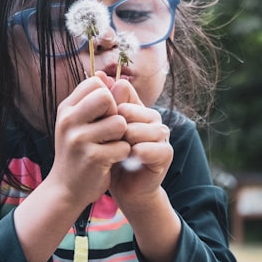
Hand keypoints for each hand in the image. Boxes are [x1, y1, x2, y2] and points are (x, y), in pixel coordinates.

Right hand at [47, 74, 130, 209]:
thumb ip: (92, 101)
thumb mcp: (77, 123)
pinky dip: (122, 154)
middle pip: (106, 97)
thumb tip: (109, 76)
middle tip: (110, 129)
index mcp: (66, 109)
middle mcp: (69, 121)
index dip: (106, 96)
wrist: (65, 189)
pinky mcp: (93, 158)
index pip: (95, 83)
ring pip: (119, 122)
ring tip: (111, 145)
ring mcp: (79, 139)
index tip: (103, 114)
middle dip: (115, 112)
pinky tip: (111, 160)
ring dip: (122, 136)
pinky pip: (123, 146)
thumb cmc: (76, 152)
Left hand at [107, 79, 173, 205]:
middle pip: (130, 111)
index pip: (123, 94)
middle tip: (104, 139)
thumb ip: (104, 105)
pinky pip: (154, 148)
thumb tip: (98, 74)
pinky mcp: (166, 153)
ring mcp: (161, 135)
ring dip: (126, 140)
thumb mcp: (103, 130)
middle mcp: (151, 118)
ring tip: (116, 149)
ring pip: (141, 129)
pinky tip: (129, 158)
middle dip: (114, 126)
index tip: (95, 121)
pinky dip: (138, 153)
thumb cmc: (112, 156)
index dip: (108, 108)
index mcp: (137, 108)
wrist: (124, 187)